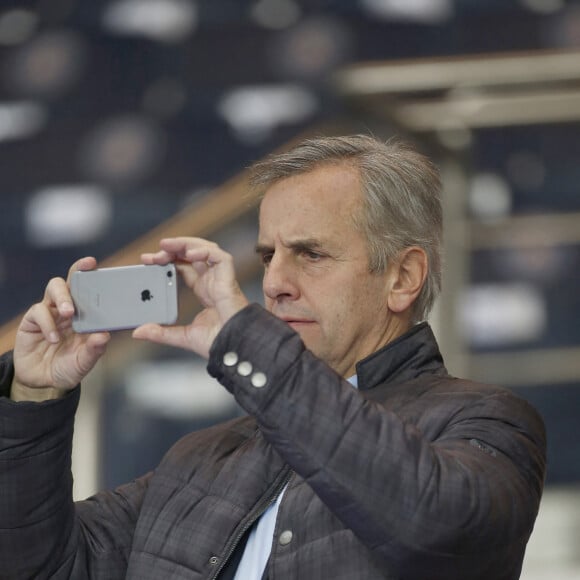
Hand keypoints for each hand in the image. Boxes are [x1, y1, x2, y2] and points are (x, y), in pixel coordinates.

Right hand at [12, 257, 110, 400]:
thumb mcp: (84, 362)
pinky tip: (53, 338)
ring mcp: (51, 312)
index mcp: (87, 315)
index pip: (92, 289)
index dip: (94, 275)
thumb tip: (104, 336)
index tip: (97, 264)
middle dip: (78, 273)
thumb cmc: (69, 367)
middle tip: (85, 277)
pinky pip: (38, 312)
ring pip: (54, 288)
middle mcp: (69, 309)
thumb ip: (94, 350)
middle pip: (71, 281)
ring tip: (69, 313)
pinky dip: (47, 323)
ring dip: (63, 297)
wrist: (43, 382)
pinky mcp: (32, 321)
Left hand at [133, 237, 248, 357]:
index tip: (147, 262)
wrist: (233, 349)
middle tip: (151, 255)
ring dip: (185, 244)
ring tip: (165, 245)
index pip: (184, 267)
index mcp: (204, 291)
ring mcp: (221, 279)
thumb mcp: (182, 337)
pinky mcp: (229, 279)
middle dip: (172, 250)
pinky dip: (205, 250)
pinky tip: (189, 253)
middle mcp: (212, 282)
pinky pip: (220, 257)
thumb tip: (138, 332)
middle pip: (192, 255)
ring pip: (205, 250)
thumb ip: (160, 333)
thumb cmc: (217, 343)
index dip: (167, 261)